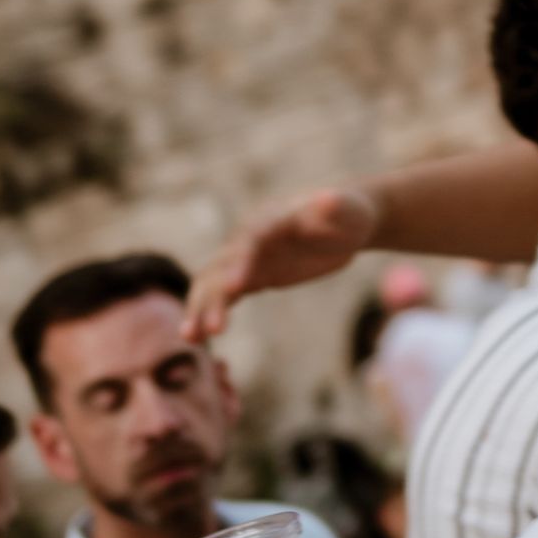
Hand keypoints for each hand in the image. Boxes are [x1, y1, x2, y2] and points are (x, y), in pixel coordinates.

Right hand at [183, 187, 379, 338]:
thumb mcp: (347, 211)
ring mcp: (247, 257)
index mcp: (271, 219)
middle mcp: (250, 237)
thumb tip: (330, 198)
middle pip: (224, 266)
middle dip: (215, 295)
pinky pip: (223, 295)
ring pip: (215, 283)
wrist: (340, 221)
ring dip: (200, 308)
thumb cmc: (347, 215)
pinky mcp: (250, 275)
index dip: (242, 261)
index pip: (252, 240)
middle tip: (211, 328)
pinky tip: (197, 338)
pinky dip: (209, 312)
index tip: (236, 286)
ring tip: (189, 337)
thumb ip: (335, 207)